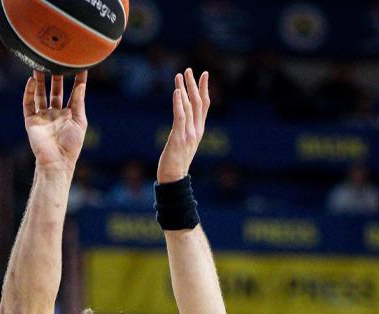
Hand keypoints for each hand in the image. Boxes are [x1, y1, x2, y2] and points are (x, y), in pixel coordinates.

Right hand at [23, 71, 87, 172]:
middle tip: (57, 61)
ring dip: (40, 80)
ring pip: (40, 94)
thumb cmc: (71, 145)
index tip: (80, 65)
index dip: (77, 80)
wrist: (56, 161)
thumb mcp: (79, 121)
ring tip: (41, 65)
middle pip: (55, 90)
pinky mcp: (31, 120)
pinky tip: (31, 81)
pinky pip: (28, 103)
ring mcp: (43, 116)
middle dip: (56, 76)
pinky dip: (29, 92)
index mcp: (70, 114)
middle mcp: (55, 113)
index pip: (73, 92)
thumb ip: (79, 102)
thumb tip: (81, 85)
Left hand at [157, 68, 210, 183]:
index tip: (203, 73)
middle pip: (197, 102)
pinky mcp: (178, 139)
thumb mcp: (184, 142)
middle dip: (193, 84)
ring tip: (179, 75)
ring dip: (184, 89)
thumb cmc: (176, 162)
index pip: (204, 105)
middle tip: (188, 70)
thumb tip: (182, 116)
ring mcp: (188, 134)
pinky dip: (179, 104)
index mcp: (199, 130)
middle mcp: (196, 130)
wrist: (174, 178)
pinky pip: (180, 118)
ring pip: (188, 107)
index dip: (204, 88)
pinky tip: (177, 92)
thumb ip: (185, 129)